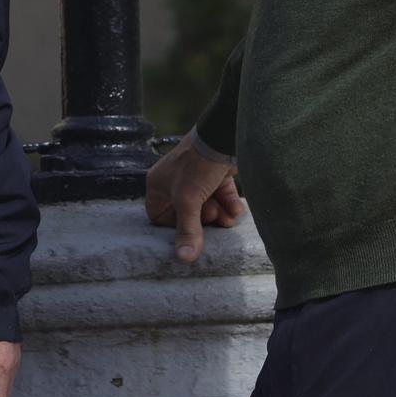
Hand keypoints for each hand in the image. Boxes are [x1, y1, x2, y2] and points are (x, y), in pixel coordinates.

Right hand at [144, 136, 245, 263]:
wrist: (223, 138)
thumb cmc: (197, 164)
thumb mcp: (189, 200)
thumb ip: (187, 230)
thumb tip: (183, 259)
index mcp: (159, 184)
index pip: (159, 215)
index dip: (174, 226)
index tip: (190, 228)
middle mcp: (175, 181)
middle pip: (187, 213)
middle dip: (203, 220)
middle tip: (212, 216)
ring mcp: (196, 177)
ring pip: (206, 205)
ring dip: (219, 215)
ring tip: (228, 217)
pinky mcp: (215, 174)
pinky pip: (220, 196)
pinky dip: (228, 204)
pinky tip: (237, 209)